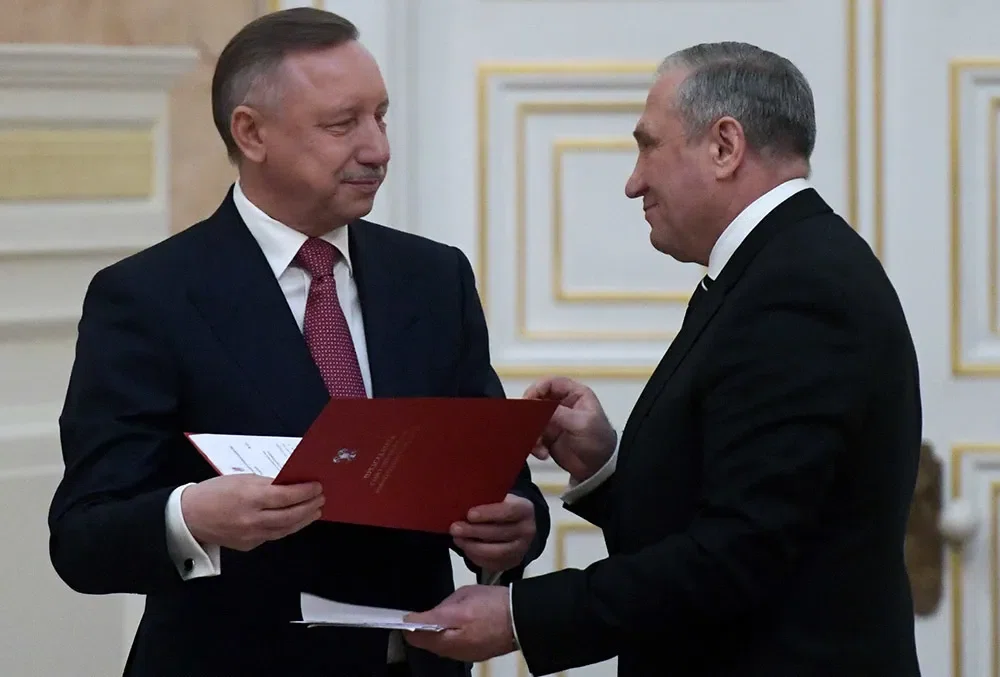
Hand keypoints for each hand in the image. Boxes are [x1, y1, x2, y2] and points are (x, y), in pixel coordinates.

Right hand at [181, 474, 323, 550]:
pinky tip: (295, 520)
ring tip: (314, 510)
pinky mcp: (249, 546)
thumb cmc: (215, 492)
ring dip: (303, 519)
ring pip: (285, 529)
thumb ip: (266, 484)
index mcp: (250, 497)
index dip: (305, 492)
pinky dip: (287, 527)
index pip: (286, 496)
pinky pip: (274, 536)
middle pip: (290, 515)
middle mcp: (253, 519)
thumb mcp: (241, 479)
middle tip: (321, 498)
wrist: (189, 518)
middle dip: (309, 506)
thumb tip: (291, 485)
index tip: (318, 486)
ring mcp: (252, 536)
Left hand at [404, 585, 515, 662]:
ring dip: (433, 638)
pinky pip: (452, 651)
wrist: (522, 620)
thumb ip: (443, 605)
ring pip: (438, 649)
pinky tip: (452, 631)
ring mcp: (463, 655)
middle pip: (425, 644)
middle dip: (419, 632)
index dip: (408, 624)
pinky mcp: (473, 658)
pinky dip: (447, 642)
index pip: (417, 632)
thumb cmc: (493, 603)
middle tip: (417, 618)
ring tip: (434, 624)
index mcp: (450, 628)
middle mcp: (453, 648)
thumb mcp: (465, 594)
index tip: (403, 617)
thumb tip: (428, 615)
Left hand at [450, 493, 534, 571]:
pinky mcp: (512, 562)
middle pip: (499, 533)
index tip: (469, 514)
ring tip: (457, 538)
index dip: (488, 513)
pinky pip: (492, 563)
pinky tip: (465, 547)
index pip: (508, 512)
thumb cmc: (504, 507)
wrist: (519, 524)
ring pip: (495, 552)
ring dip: (472, 546)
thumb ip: (487, 499)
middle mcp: (526, 530)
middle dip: (474, 531)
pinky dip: (475, 556)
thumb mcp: (501, 498)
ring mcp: (521, 549)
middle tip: (454, 528)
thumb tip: (462, 501)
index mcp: (525, 510)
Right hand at [523, 376, 616, 481]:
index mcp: (575, 395)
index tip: (528, 400)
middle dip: (530, 414)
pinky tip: (543, 453)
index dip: (537, 389)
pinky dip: (534, 444)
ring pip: (532, 419)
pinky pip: (532, 436)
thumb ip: (559, 413)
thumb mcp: (582, 423)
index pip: (552, 384)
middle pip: (537, 400)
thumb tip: (538, 406)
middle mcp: (562, 405)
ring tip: (538, 445)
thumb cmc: (600, 442)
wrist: (599, 468)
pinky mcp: (547, 436)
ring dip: (531, 432)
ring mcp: (554, 421)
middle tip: (526, 423)